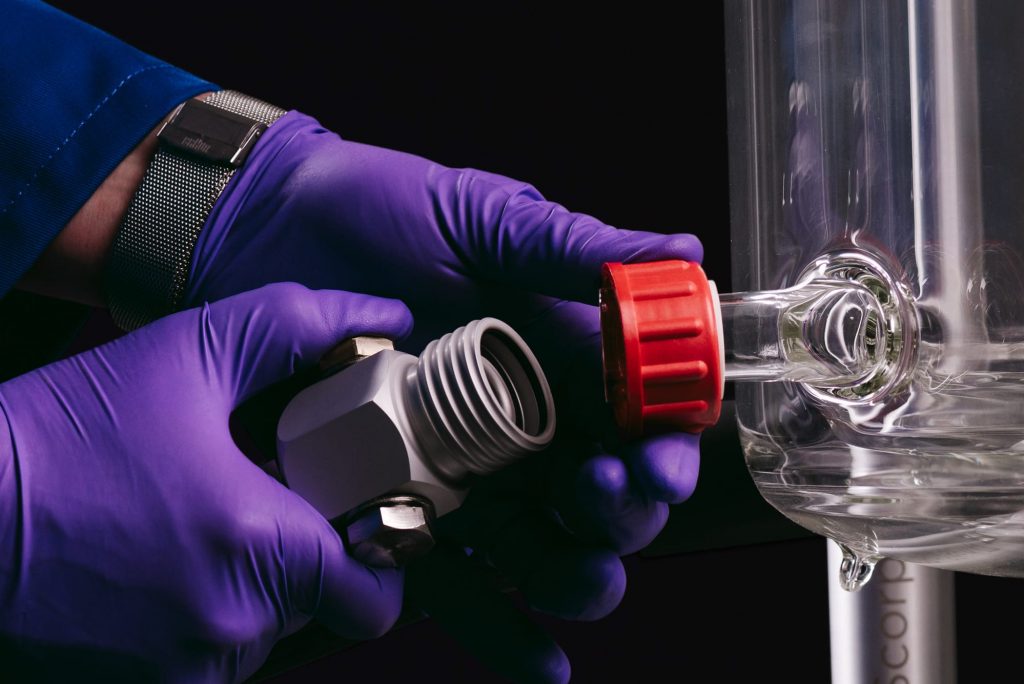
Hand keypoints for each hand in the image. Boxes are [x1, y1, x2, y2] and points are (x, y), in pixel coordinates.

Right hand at [0, 283, 411, 682]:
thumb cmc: (58, 436)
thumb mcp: (186, 354)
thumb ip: (299, 329)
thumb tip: (385, 317)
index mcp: (260, 549)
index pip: (377, 592)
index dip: (375, 548)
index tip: (352, 512)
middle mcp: (227, 629)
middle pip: (317, 607)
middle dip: (302, 556)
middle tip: (258, 499)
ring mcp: (178, 673)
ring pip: (259, 637)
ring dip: (245, 589)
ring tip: (193, 528)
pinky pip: (203, 662)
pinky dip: (196, 618)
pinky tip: (156, 566)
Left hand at [183, 110, 703, 682]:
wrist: (265, 228)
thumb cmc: (379, 208)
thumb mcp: (482, 216)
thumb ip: (573, 248)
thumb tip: (682, 255)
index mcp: (555, 355)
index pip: (633, 418)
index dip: (660, 449)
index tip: (656, 463)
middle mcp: (519, 423)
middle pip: (599, 496)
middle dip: (619, 514)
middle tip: (602, 497)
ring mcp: (462, 470)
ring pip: (541, 548)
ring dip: (573, 577)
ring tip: (578, 583)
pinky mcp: (401, 503)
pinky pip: (455, 576)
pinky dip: (497, 624)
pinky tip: (535, 658)